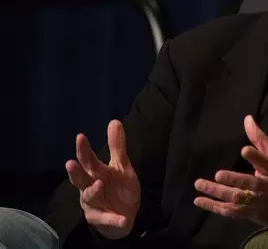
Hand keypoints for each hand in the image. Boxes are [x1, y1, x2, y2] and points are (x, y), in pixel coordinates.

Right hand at [65, 120, 140, 239]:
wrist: (124, 214)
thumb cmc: (118, 188)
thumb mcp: (121, 166)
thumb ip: (117, 146)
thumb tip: (114, 120)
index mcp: (96, 173)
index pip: (88, 160)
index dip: (84, 150)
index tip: (81, 136)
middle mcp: (90, 187)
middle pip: (81, 178)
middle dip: (76, 172)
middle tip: (70, 163)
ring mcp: (93, 204)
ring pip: (89, 197)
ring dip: (93, 190)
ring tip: (99, 183)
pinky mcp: (100, 219)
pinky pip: (107, 219)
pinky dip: (114, 219)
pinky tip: (122, 219)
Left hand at [193, 115, 267, 224]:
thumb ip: (260, 139)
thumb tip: (247, 119)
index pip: (266, 163)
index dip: (256, 157)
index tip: (244, 150)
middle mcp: (266, 189)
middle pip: (250, 185)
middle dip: (235, 180)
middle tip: (218, 174)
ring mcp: (257, 203)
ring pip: (237, 199)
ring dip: (218, 193)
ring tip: (199, 183)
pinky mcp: (248, 213)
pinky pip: (230, 211)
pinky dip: (214, 207)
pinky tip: (199, 200)